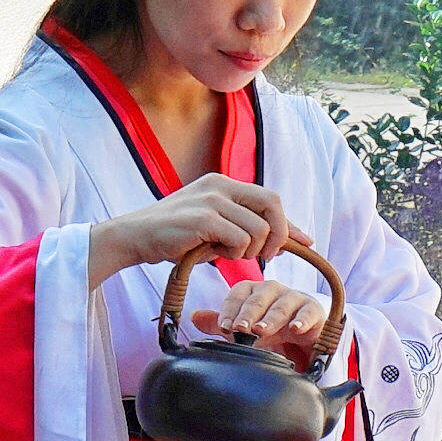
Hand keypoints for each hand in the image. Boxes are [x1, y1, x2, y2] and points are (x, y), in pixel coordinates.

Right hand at [87, 174, 291, 285]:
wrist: (135, 237)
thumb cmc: (176, 237)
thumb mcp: (215, 228)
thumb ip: (244, 230)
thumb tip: (284, 242)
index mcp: (224, 184)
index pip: (269, 199)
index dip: (289, 223)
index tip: (306, 242)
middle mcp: (220, 185)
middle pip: (272, 204)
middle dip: (279, 235)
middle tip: (266, 257)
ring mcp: (212, 200)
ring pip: (258, 228)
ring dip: (249, 250)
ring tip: (226, 253)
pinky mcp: (203, 218)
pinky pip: (240, 239)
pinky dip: (234, 253)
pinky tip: (214, 253)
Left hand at [193, 275, 330, 349]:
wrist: (301, 341)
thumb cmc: (269, 330)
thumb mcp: (243, 329)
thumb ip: (220, 324)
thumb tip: (194, 317)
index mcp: (252, 291)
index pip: (238, 293)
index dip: (229, 309)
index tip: (223, 326)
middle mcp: (272, 290)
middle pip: (259, 297)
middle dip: (248, 313)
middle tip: (240, 328)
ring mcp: (294, 298)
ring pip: (282, 304)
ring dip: (271, 318)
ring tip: (261, 330)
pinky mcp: (314, 310)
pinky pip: (308, 312)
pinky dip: (302, 320)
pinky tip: (295, 328)